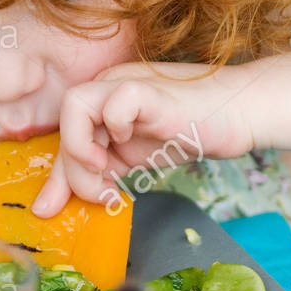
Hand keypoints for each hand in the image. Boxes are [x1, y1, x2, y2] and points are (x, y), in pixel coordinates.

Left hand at [30, 60, 255, 215]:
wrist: (240, 112)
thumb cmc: (191, 130)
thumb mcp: (130, 160)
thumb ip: (94, 175)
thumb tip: (49, 206)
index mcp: (100, 102)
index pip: (62, 136)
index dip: (58, 174)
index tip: (55, 207)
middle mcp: (107, 86)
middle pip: (62, 125)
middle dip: (72, 172)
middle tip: (102, 195)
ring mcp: (126, 83)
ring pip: (74, 105)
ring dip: (81, 148)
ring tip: (106, 172)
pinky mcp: (148, 89)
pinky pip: (113, 102)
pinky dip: (114, 128)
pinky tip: (130, 144)